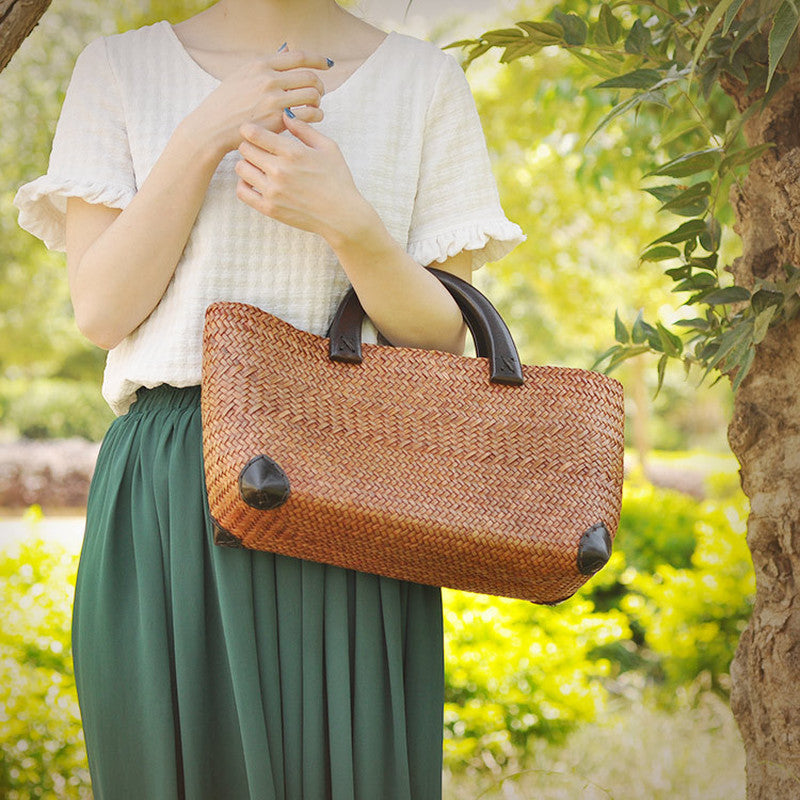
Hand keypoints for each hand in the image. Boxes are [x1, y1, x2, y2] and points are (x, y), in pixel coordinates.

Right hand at [183, 50, 332, 159]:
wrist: (212, 127)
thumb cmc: (227, 103)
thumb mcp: (242, 75)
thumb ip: (265, 65)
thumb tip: (287, 50)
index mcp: (261, 65)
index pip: (299, 57)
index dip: (318, 59)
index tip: (327, 64)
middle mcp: (269, 79)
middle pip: (309, 76)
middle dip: (319, 84)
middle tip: (319, 91)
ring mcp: (274, 100)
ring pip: (312, 95)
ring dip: (318, 100)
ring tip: (314, 105)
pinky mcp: (278, 120)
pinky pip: (309, 114)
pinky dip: (316, 115)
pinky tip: (313, 117)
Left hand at [235, 110, 372, 242]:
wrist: (341, 215)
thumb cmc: (337, 180)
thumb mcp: (328, 148)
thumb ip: (304, 130)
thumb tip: (285, 115)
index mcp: (292, 152)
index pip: (254, 133)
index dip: (249, 129)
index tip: (251, 131)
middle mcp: (279, 170)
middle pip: (245, 149)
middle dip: (249, 145)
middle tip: (257, 149)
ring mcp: (273, 191)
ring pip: (241, 169)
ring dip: (246, 164)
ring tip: (256, 166)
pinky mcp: (270, 209)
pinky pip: (242, 192)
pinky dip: (244, 185)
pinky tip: (254, 183)